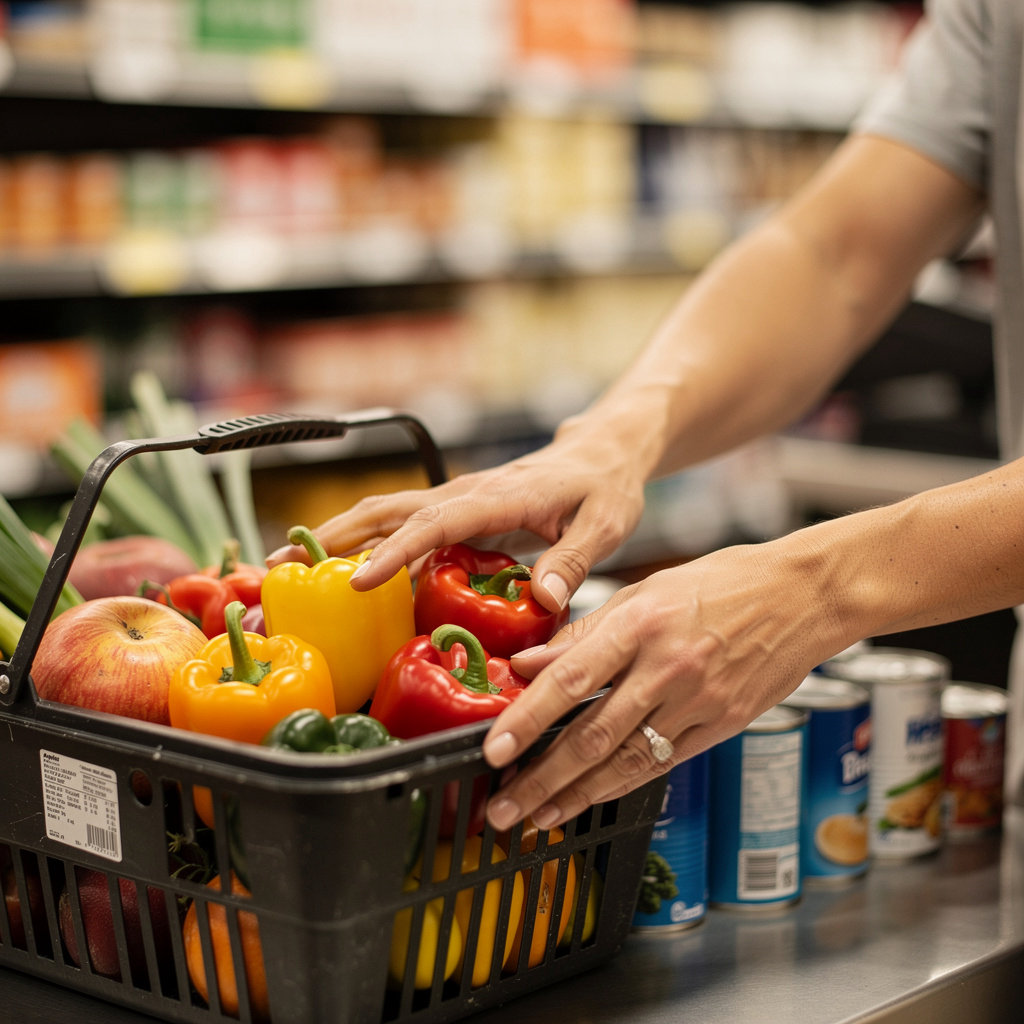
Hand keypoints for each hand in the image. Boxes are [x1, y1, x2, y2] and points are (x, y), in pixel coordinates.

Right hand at [266, 419, 650, 614]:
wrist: (603, 450)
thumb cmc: (605, 485)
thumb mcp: (604, 524)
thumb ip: (573, 560)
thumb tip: (541, 600)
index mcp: (498, 497)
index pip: (435, 523)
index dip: (395, 553)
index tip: (359, 582)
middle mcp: (468, 493)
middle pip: (388, 509)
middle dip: (334, 536)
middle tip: (284, 564)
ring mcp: (460, 498)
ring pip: (387, 512)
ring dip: (339, 535)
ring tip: (292, 565)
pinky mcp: (461, 509)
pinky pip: (407, 524)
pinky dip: (370, 542)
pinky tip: (353, 573)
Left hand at [481, 537, 840, 830]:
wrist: (803, 597)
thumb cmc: (723, 583)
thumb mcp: (647, 591)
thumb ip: (586, 632)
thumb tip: (530, 661)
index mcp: (642, 624)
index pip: (571, 679)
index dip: (528, 719)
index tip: (494, 750)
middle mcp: (668, 667)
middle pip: (593, 733)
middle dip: (542, 778)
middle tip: (504, 807)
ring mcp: (699, 701)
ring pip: (626, 760)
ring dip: (576, 795)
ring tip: (537, 817)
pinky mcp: (724, 725)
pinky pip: (664, 763)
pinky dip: (621, 785)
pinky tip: (591, 798)